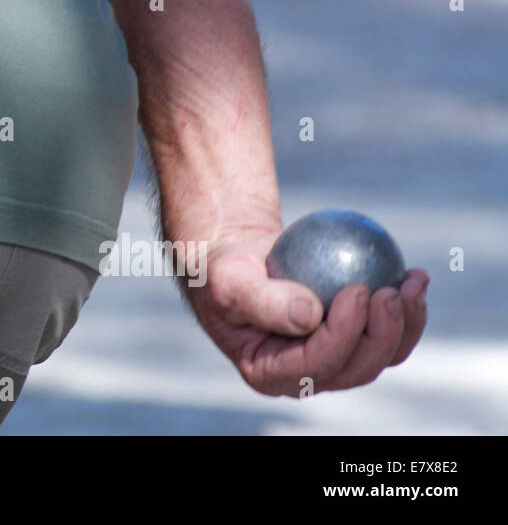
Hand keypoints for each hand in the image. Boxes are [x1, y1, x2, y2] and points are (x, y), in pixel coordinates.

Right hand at [185, 232, 428, 396]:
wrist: (238, 261)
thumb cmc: (223, 269)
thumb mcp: (228, 280)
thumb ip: (262, 301)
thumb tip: (310, 317)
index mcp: (270, 373)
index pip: (317, 364)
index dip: (345, 334)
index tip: (358, 289)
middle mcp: (305, 376)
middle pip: (357, 367)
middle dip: (384, 334)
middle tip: (391, 290)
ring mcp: (332, 360)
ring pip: (380, 355)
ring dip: (406, 324)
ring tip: (414, 281)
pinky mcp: (350, 340)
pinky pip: (386, 332)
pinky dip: (406, 308)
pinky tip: (414, 276)